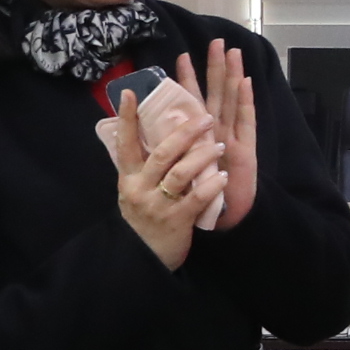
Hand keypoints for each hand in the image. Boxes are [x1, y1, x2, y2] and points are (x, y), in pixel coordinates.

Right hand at [105, 85, 224, 270]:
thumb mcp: (134, 190)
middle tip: (206, 116)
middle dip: (184, 133)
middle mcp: (139, 188)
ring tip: (220, 145)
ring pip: (180, 174)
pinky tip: (224, 177)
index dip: (128, 118)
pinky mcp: (176, 221)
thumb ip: (142, 165)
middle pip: (161, 154)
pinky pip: (196, 199)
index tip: (132, 91)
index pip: (125, 142)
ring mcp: (158, 205)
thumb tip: (149, 131)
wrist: (142, 257)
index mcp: (129, 177)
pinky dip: (211, 186)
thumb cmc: (143, 217)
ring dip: (202, 156)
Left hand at [174, 42, 261, 230]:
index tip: (180, 56)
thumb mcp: (174, 170)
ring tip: (233, 52)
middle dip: (215, 67)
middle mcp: (215, 132)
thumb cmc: (195, 197)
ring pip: (230, 100)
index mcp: (197, 136)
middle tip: (217, 41)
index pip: (190, 102)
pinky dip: (245, 101)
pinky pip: (245, 122)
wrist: (222, 219)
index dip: (187, 79)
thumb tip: (144, 131)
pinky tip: (246, 81)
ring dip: (232, 75)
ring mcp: (232, 138)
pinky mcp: (245, 150)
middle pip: (215, 93)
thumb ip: (166, 151)